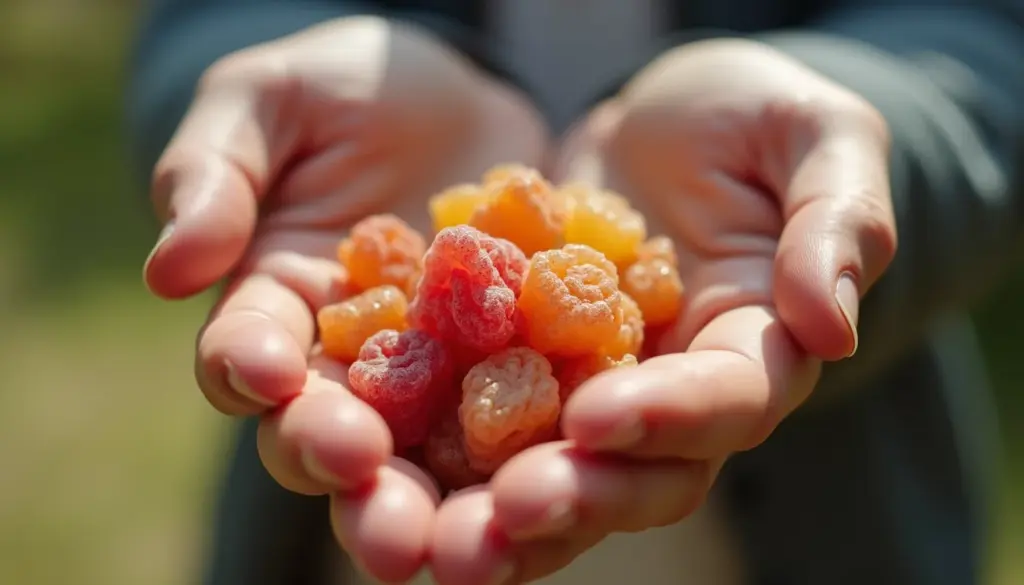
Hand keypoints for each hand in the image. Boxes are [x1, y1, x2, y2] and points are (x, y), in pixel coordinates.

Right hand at [141, 16, 546, 582]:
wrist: (454, 84)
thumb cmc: (341, 85)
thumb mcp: (268, 101)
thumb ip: (214, 171)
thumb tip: (170, 270)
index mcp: (275, 309)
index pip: (248, 359)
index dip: (255, 373)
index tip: (276, 381)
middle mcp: (349, 363)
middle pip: (337, 441)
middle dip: (358, 484)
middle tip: (390, 528)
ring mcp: (434, 373)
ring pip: (431, 457)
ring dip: (450, 508)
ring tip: (477, 550)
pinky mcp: (513, 364)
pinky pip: (528, 414)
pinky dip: (543, 453)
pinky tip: (572, 474)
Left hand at [427, 39, 896, 583]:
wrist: (668, 115)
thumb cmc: (758, 114)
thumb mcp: (818, 140)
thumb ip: (838, 224)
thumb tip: (829, 329)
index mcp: (752, 349)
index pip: (724, 404)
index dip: (667, 419)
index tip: (594, 418)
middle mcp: (670, 391)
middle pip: (634, 470)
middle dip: (572, 500)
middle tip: (498, 520)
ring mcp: (593, 384)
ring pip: (551, 467)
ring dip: (492, 510)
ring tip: (427, 536)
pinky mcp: (524, 362)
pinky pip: (478, 410)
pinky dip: (432, 440)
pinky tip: (375, 455)